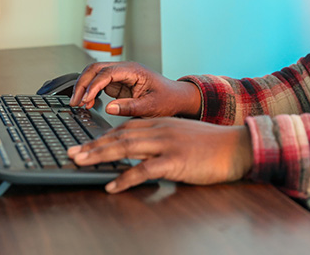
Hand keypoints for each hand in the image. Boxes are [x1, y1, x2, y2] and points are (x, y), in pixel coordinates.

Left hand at [67, 118, 252, 191]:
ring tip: (81, 163)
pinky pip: (144, 170)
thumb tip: (141, 154)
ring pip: (126, 148)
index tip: (84, 144)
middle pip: (119, 136)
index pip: (125, 128)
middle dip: (93, 145)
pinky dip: (125, 178)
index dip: (102, 136)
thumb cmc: (212, 145)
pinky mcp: (175, 160)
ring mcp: (167, 144)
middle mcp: (160, 130)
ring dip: (100, 156)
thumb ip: (161, 140)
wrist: (237, 146)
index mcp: (161, 123)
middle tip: (72, 152)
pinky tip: (112, 185)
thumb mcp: (182, 136)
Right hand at [69, 61, 201, 117]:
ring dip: (84, 87)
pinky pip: (99, 84)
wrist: (177, 98)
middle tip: (75, 100)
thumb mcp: (151, 106)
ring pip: (95, 74)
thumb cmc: (168, 99)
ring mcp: (120, 75)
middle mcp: (125, 69)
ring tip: (77, 102)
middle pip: (96, 69)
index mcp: (134, 71)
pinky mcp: (118, 84)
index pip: (107, 73)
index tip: (86, 100)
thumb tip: (109, 108)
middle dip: (83, 83)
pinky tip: (87, 103)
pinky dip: (90, 92)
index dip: (94, 86)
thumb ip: (130, 107)